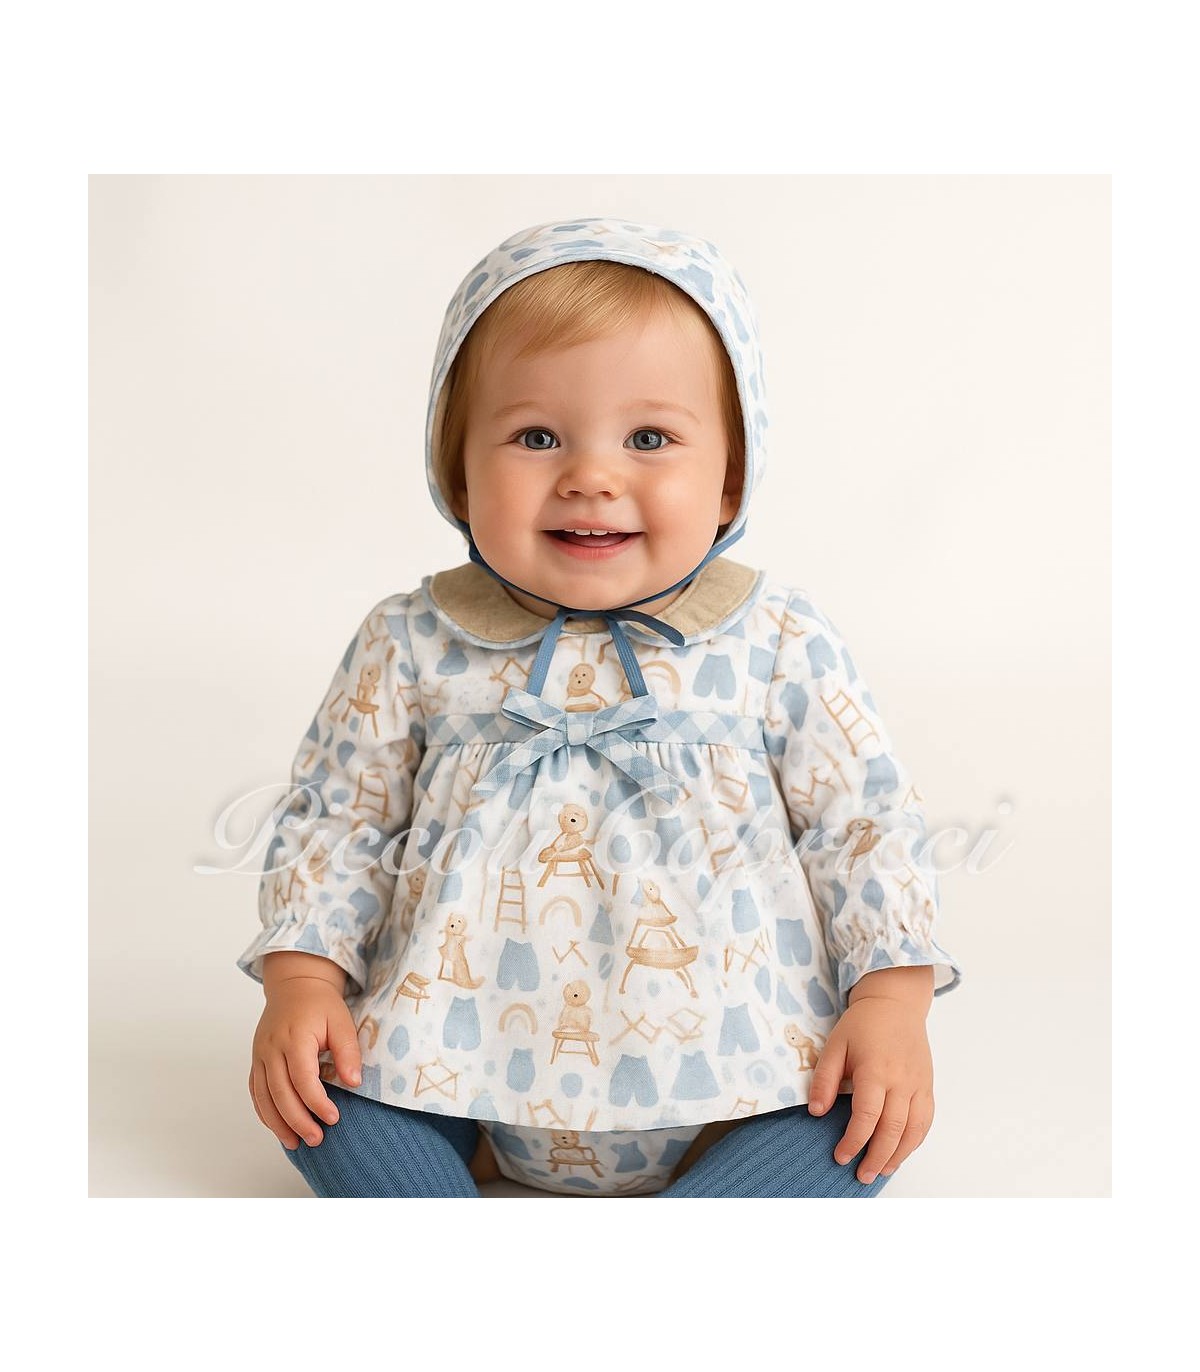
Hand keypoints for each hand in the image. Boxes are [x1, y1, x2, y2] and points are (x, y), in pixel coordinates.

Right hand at [248, 974, 362, 1149]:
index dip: (317, 1102)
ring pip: (263, 1097)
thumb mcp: (342, 1021)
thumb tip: (353, 1082)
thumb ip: (348, 1051)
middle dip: (297, 1121)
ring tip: (295, 1143)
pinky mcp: (256, 1060)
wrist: (295, 985)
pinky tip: (278, 1127)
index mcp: (294, 1037)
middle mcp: (271, 1048)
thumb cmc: (321, 1004)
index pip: (302, 1079)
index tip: (333, 1118)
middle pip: (280, 1093)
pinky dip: (265, 1112)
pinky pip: (255, 1091)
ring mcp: (259, 1055)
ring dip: (277, 1124)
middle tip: (317, 1139)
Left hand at [806, 967, 934, 1184]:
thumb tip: (816, 1112)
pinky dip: (914, 1141)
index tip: (840, 1156)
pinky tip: (901, 1152)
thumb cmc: (862, 1025)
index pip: (867, 1115)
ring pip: (914, 1130)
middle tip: (861, 1176)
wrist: (896, 1004)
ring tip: (881, 1172)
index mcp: (876, 1069)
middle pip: (893, 1129)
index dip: (854, 1140)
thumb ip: (825, 1079)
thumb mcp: (835, 1045)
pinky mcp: (927, 1086)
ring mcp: (919, 1084)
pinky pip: (926, 1121)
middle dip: (876, 1157)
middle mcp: (902, 1080)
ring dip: (898, 1155)